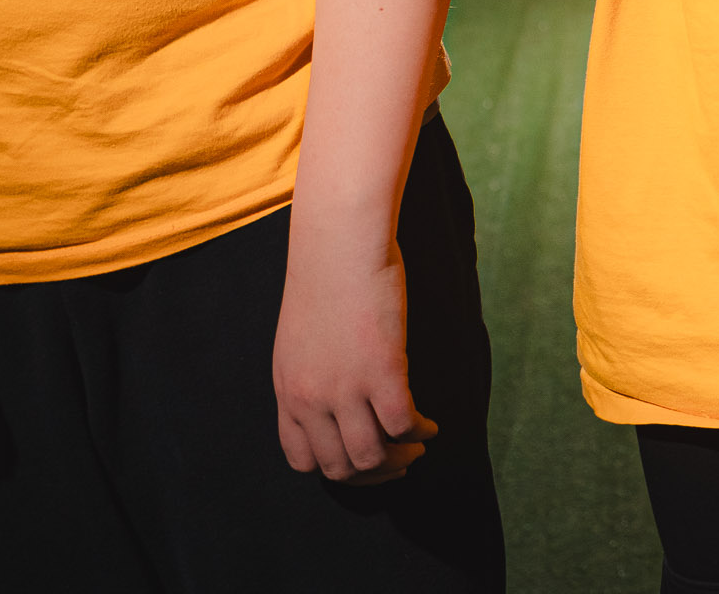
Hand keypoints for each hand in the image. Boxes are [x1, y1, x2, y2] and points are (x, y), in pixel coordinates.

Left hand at [274, 237, 432, 485]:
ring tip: (418, 443)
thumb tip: (335, 400)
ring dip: (399, 458)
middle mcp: (310, 399)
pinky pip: (402, 424)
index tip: (362, 461)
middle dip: (372, 474)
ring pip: (370, 456)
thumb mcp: (301, 340)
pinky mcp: (382, 371)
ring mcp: (344, 388)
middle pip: (338, 467)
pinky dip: (420, 431)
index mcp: (287, 392)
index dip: (336, 469)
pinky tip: (431, 423)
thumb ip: (311, 375)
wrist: (338, 244)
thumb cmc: (325, 279)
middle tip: (400, 460)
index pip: (302, 460)